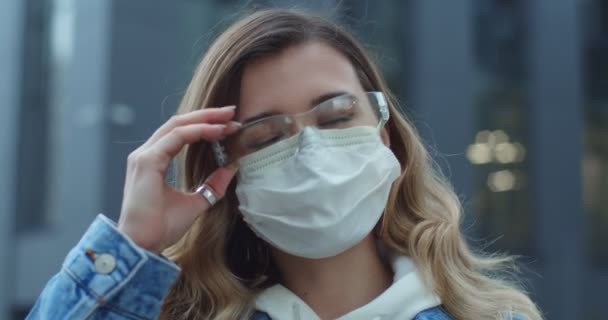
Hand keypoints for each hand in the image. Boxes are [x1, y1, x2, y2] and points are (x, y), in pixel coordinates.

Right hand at [117, 106, 239, 252]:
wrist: (142, 245)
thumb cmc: (160, 228)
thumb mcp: (196, 202)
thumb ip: (212, 185)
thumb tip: (231, 168)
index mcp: (154, 161)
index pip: (181, 133)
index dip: (205, 125)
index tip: (229, 125)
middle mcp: (146, 154)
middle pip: (179, 123)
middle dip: (207, 115)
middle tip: (232, 112)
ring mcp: (144, 156)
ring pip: (177, 125)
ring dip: (205, 120)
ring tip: (228, 119)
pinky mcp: (146, 161)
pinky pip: (176, 137)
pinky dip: (198, 131)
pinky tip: (216, 132)